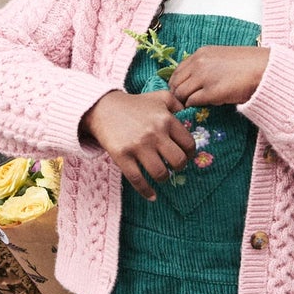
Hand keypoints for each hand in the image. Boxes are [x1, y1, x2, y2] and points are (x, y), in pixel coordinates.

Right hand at [81, 90, 196, 200]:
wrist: (103, 107)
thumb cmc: (135, 104)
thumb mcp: (159, 97)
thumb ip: (177, 103)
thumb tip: (190, 115)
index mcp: (166, 120)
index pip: (188, 144)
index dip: (189, 154)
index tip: (185, 156)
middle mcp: (155, 133)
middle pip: (178, 161)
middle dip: (178, 167)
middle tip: (173, 166)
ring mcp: (138, 146)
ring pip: (160, 173)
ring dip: (163, 178)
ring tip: (161, 175)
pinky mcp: (122, 156)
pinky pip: (137, 180)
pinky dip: (146, 191)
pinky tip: (152, 196)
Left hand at [167, 46, 270, 109]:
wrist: (264, 69)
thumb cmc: (248, 65)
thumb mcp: (222, 59)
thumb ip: (206, 66)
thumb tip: (194, 82)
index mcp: (201, 54)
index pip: (177, 71)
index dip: (177, 84)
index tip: (182, 93)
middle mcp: (198, 63)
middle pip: (175, 83)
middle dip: (177, 95)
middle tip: (183, 104)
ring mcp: (204, 77)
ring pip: (180, 94)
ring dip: (184, 102)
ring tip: (192, 107)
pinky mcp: (211, 92)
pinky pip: (192, 102)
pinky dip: (194, 106)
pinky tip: (202, 107)